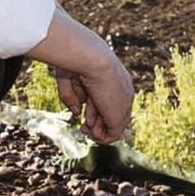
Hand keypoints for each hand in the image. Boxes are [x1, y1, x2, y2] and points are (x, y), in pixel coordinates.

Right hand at [28, 4, 134, 144]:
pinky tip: (88, 129)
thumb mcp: (70, 78)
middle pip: (113, 113)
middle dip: (96, 121)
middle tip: (84, 124)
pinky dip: (99, 137)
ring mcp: (124, 104)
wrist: (91, 58)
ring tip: (85, 126)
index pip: (110, 99)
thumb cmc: (76, 61)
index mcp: (116, 78)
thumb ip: (72, 97)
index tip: (83, 107)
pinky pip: (112, 136)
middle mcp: (124, 91)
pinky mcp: (119, 116)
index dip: (95, 107)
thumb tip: (76, 113)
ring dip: (96, 131)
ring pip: (113, 126)